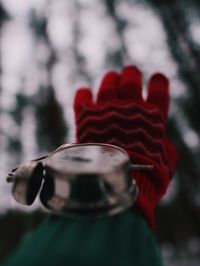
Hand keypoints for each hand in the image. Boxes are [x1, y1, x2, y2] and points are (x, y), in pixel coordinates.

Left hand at [73, 65, 177, 229]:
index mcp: (153, 116)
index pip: (159, 90)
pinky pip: (83, 98)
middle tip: (131, 73)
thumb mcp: (167, 163)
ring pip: (108, 84)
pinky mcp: (86, 117)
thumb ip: (165, 148)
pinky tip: (85, 93)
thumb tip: (163, 143)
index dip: (159, 82)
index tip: (157, 79)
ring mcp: (107, 110)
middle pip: (131, 80)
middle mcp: (130, 108)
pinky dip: (84, 94)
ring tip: (112, 78)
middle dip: (132, 75)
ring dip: (111, 80)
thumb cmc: (146, 176)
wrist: (114, 181)